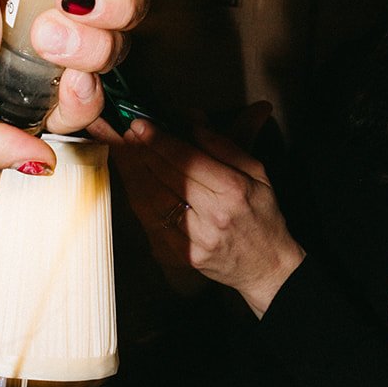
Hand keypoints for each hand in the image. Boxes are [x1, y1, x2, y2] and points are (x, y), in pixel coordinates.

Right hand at [0, 0, 166, 173]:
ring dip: (111, 8)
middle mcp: (55, 17)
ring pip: (135, 12)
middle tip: (46, 26)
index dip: (86, 101)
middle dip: (90, 51)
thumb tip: (36, 168)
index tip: (67, 82)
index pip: (82, 101)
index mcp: (22, 59)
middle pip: (113, 59)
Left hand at [100, 118, 304, 315]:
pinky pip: (150, 222)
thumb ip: (223, 144)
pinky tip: (130, 180)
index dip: (160, 140)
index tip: (141, 124)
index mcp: (233, 191)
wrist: (266, 266)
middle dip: (141, 151)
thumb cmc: (262, 215)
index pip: (188, 160)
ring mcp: (195, 240)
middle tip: (126, 132)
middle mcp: (213, 216)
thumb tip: (191, 120)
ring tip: (121, 151)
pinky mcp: (181, 256)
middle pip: (166, 177)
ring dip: (133, 172)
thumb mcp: (256, 172)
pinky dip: (137, 198)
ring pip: (152, 200)